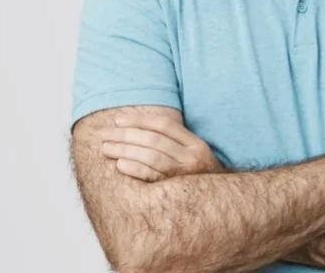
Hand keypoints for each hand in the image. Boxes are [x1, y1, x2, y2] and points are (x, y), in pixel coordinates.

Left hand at [99, 112, 225, 181]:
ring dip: (126, 150)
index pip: (164, 125)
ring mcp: (184, 176)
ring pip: (151, 157)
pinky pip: (152, 178)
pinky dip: (135, 169)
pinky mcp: (176, 193)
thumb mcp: (194, 154)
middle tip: (105, 134)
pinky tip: (120, 165)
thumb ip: (174, 141)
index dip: (139, 120)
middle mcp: (191, 157)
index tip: (118, 119)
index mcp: (195, 143)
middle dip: (126, 135)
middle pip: (154, 140)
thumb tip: (140, 127)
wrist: (220, 204)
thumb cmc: (198, 176)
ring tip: (107, 148)